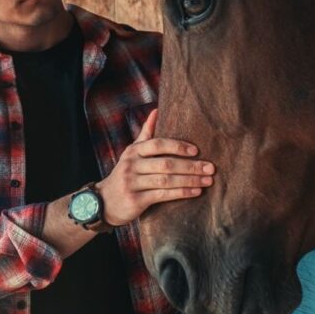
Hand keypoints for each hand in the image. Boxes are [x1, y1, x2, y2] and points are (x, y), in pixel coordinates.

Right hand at [97, 109, 213, 225]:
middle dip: (191, 166)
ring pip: (166, 180)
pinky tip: (196, 192)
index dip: (178, 146)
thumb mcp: (132, 153)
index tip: (197, 150)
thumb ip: (146, 133)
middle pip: (166, 164)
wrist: (103, 202)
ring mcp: (132, 183)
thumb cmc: (126, 174)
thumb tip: (157, 110)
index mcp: (134, 151)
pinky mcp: (135, 200)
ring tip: (207, 181)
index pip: (158, 144)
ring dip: (190, 180)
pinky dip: (181, 193)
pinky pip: (162, 195)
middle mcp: (132, 165)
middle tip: (211, 168)